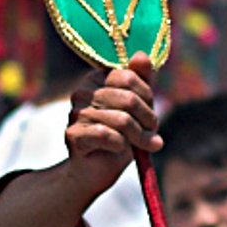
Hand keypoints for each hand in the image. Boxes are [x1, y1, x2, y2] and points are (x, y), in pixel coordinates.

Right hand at [64, 52, 159, 199]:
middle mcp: (83, 91)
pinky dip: (121, 146)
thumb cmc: (120, 137)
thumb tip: (141, 55)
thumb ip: (141, 81)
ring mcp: (76, 112)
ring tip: (145, 146)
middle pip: (128, 99)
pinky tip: (120, 150)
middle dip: (147, 120)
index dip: (147, 97)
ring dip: (139, 137)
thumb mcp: (137, 108)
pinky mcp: (73, 134)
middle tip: (153, 135)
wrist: (97, 171)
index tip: (151, 116)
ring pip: (121, 120)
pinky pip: (108, 135)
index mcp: (97, 79)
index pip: (129, 77)